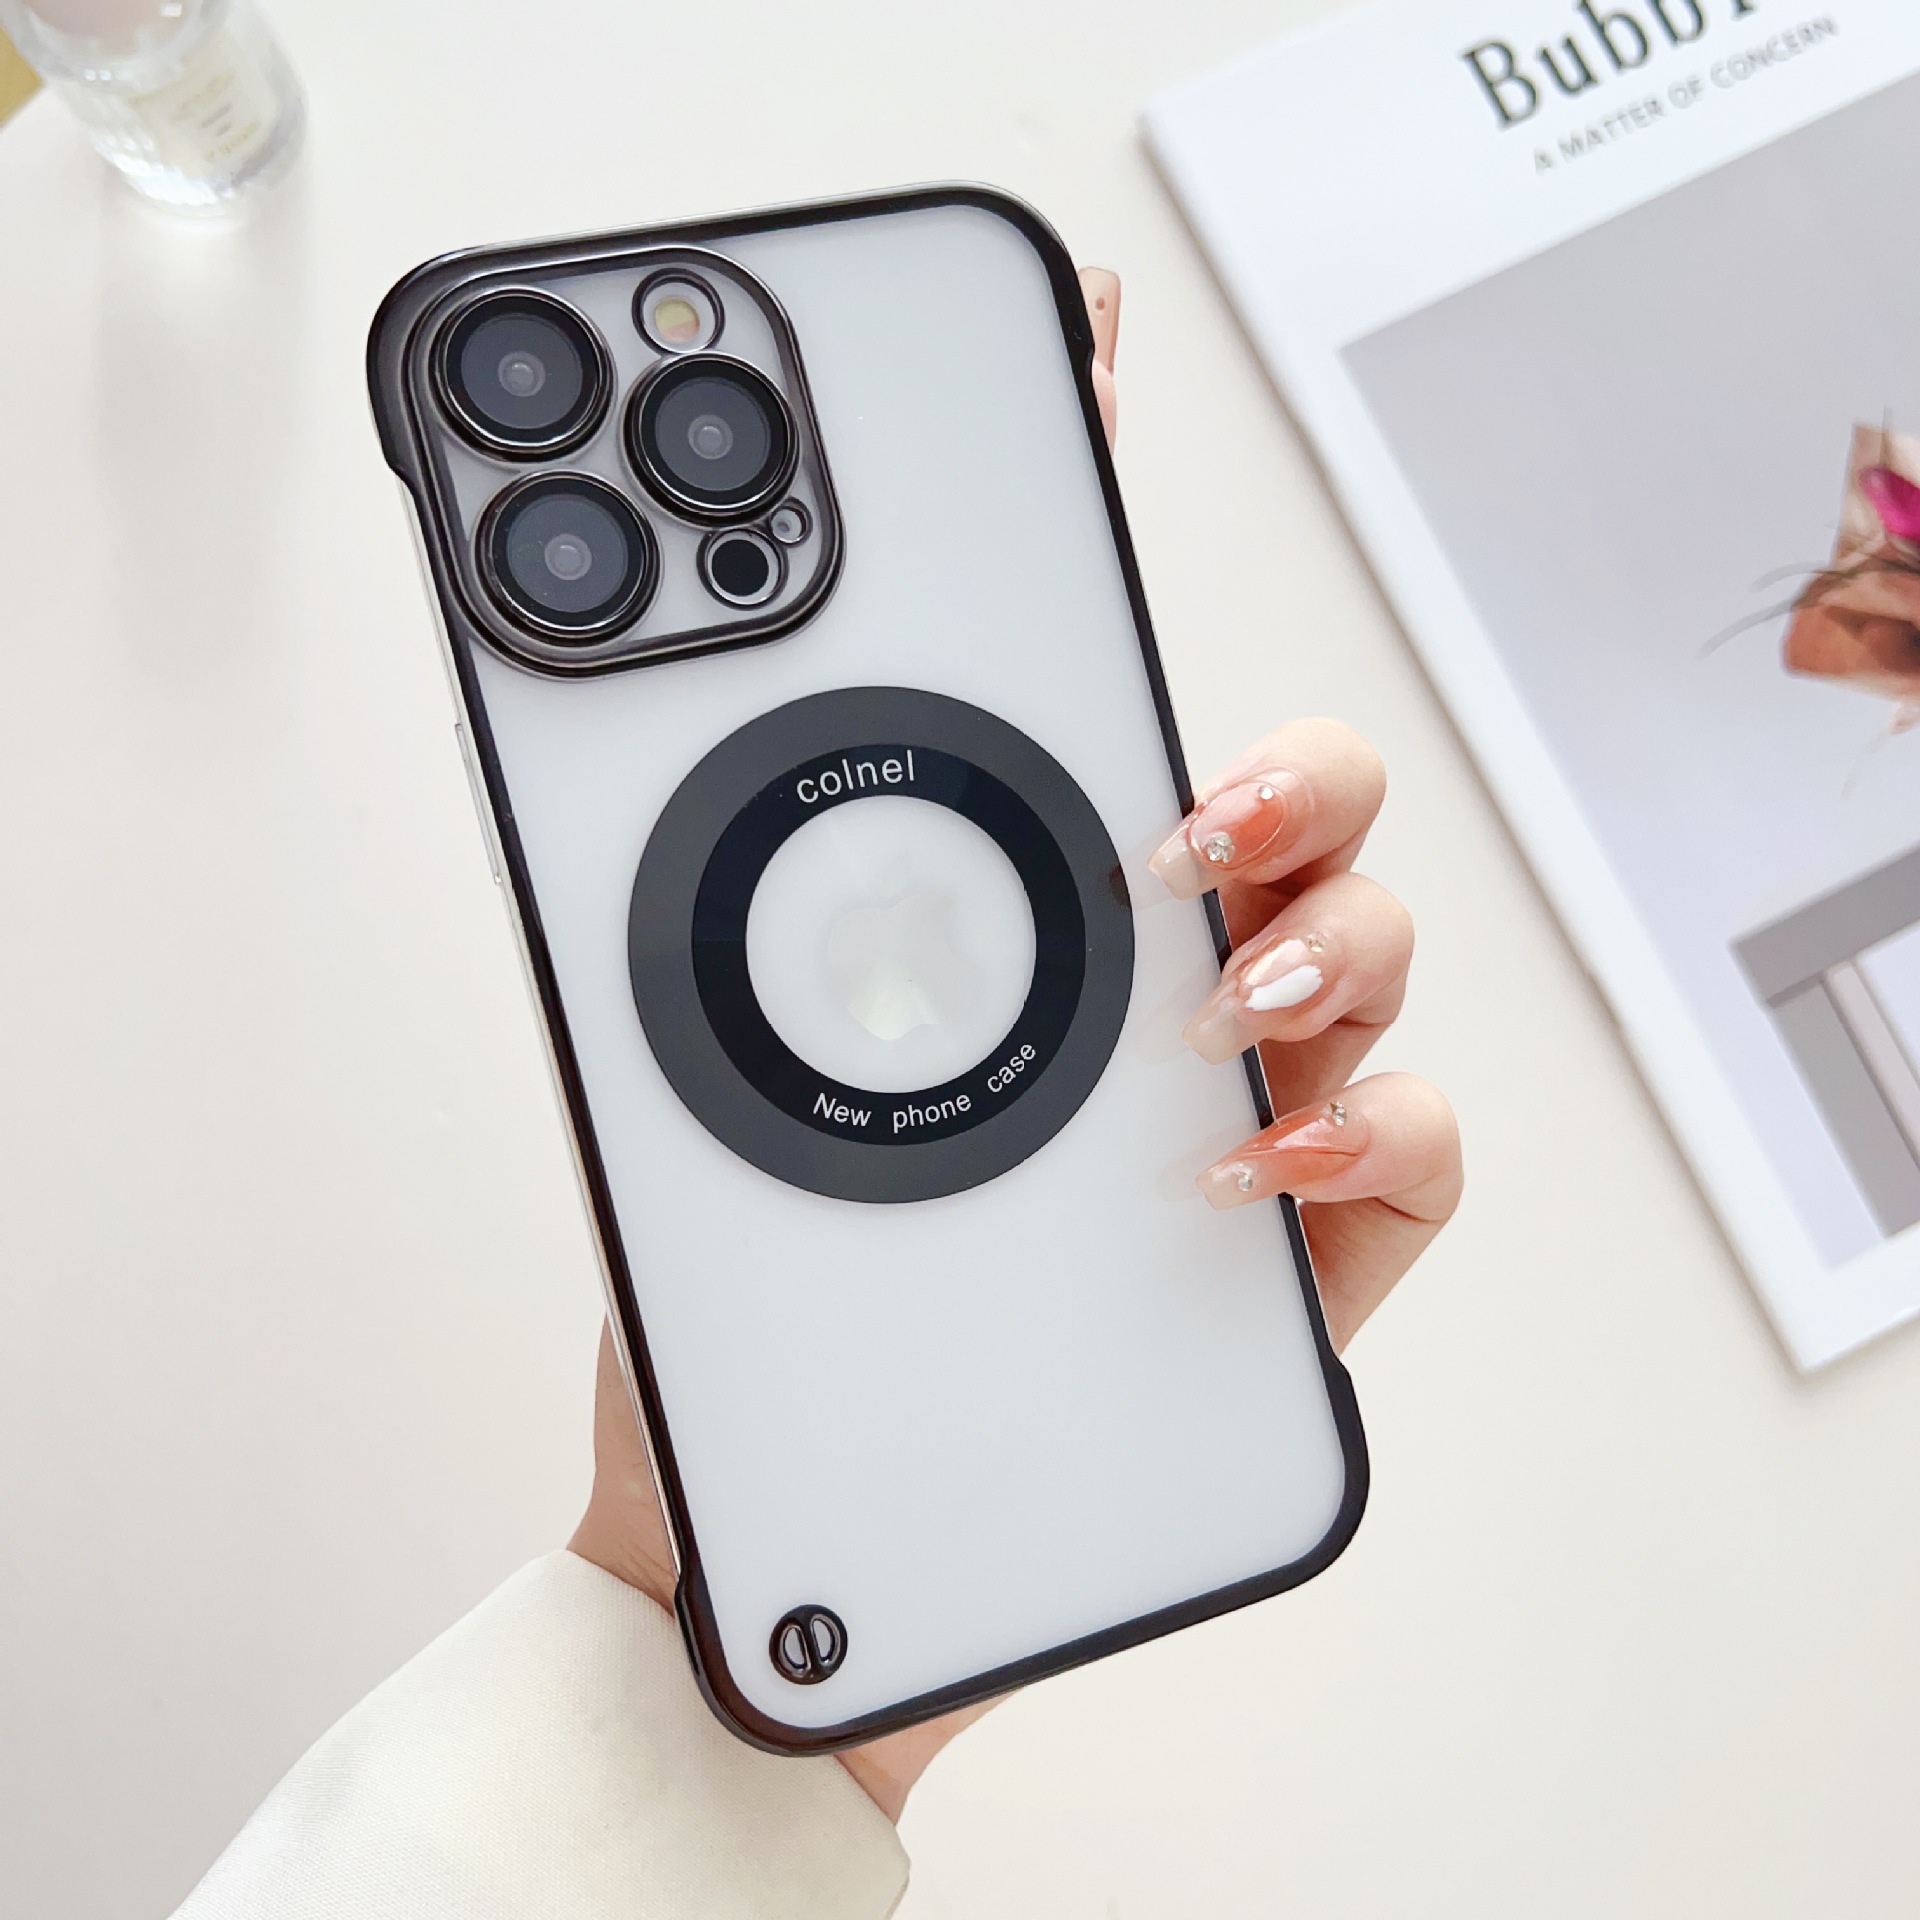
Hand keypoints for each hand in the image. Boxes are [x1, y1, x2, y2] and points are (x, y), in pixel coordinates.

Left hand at [570, 268, 1459, 1818]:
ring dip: (1325, 944)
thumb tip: (590, 733)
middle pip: (1295, 795)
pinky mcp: (1315, 1243)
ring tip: (1212, 1015)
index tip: (1079, 351)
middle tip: (1182, 824)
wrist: (772, 1536)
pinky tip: (1247, 1170)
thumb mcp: (669, 1076)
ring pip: (1378, 942)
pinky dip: (1363, 1133)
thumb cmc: (727, 1295)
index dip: (1091, 502)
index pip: (1069, 682)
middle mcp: (1149, 976)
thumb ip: (674, 918)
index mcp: (1005, 909)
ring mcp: (1250, 1101)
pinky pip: (1419, 1143)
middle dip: (1278, 772)